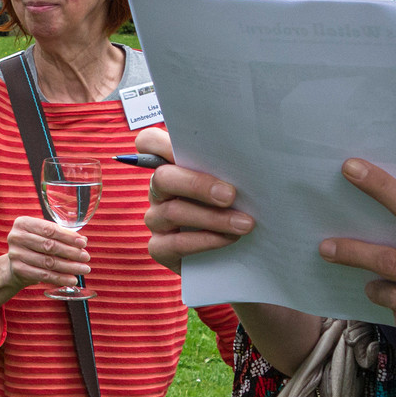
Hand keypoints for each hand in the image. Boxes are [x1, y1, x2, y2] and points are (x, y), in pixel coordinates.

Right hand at [2, 215, 90, 292]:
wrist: (16, 264)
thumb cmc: (35, 246)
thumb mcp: (45, 236)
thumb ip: (63, 236)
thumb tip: (83, 240)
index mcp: (23, 223)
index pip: (49, 230)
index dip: (68, 237)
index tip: (83, 243)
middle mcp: (16, 237)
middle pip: (49, 246)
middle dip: (71, 252)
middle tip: (86, 257)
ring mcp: (15, 254)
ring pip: (48, 262)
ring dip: (69, 267)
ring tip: (83, 269)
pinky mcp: (18, 269)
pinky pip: (43, 275)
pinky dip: (60, 278)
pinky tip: (72, 279)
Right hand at [138, 127, 254, 273]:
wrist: (240, 254)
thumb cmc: (235, 207)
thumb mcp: (231, 183)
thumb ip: (227, 167)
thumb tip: (246, 156)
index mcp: (172, 167)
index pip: (149, 143)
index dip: (159, 142)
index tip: (190, 147)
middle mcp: (159, 191)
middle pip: (163, 178)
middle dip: (198, 184)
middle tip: (231, 194)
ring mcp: (156, 219)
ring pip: (173, 212)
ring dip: (213, 218)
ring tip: (244, 224)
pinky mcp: (160, 248)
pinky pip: (175, 243)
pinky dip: (205, 241)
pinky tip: (228, 240)